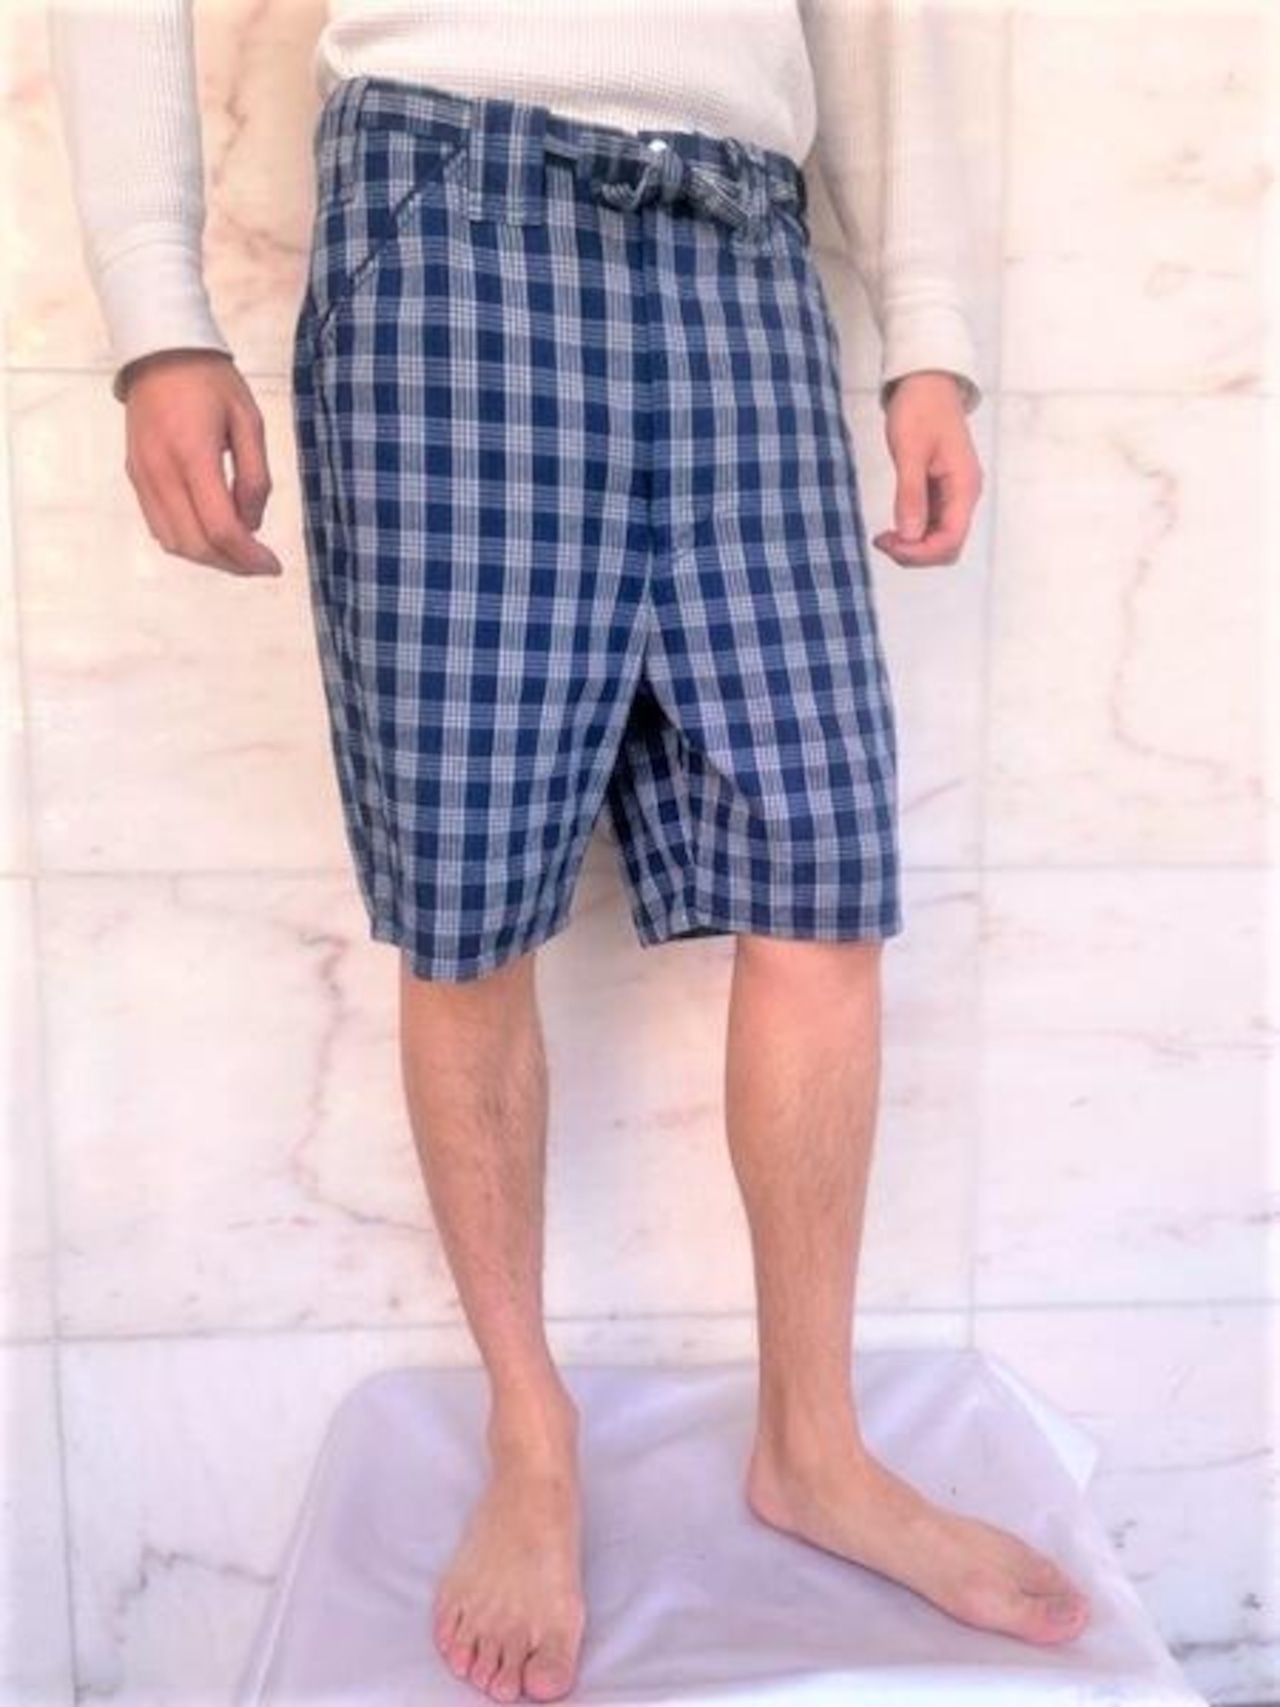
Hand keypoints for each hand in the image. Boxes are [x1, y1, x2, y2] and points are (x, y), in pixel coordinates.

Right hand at [122, 349, 281, 576]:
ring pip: (174, 543)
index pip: (221, 528)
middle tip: (259, 564)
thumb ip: (255, 477)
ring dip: (209, 558)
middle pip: (196, 545)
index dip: (249, 557)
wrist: (158, 351)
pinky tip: (211, 534)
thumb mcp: (249, 422)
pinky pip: (159, 526)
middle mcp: (162, 473)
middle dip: (232, 565)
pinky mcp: (135, 477)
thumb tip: (252, 525)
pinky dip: (187, 541)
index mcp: (194, 456)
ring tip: (239, 552)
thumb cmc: (211, 382)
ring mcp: (144, 477)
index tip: (273, 565)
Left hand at [871, 370, 982, 567]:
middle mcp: (964, 495)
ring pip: (939, 538)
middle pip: (948, 546)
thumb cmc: (920, 408)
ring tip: (885, 535)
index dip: (920, 552)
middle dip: (916, 553)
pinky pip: (932, 523)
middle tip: (883, 541)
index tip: (889, 543)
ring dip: (913, 545)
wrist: (927, 380)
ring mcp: (954, 493)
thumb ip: (911, 495)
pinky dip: (913, 531)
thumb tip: (910, 535)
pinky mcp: (942, 489)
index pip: (950, 540)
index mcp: (964, 487)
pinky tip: (893, 526)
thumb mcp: (910, 450)